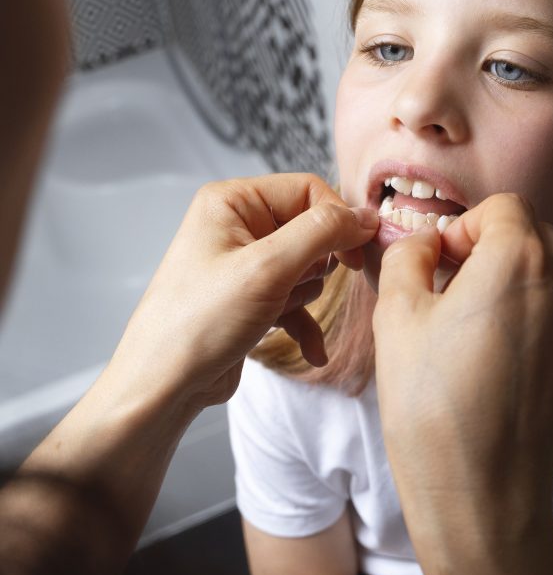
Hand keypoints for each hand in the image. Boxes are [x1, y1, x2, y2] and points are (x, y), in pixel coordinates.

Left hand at [107, 174, 376, 421]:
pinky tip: (311, 351)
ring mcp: (244, 264)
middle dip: (314, 265)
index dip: (338, 220)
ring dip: (304, 297)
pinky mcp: (251, 298)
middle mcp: (237, 225)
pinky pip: (295, 299)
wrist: (164, 384)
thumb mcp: (268, 268)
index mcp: (233, 201)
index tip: (357, 254)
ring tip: (274, 314)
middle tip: (291, 287)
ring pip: (307, 267)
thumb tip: (365, 216)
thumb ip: (321, 234)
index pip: (308, 189)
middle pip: (311, 228)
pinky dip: (304, 323)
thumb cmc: (199, 323)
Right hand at [373, 193, 552, 551]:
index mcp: (520, 260)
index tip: (438, 262)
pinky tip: (493, 360)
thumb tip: (426, 243)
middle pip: (531, 235)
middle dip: (488, 250)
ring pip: (548, 275)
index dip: (463, 226)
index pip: (503, 207)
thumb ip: (408, 257)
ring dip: (510, 283)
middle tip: (447, 290)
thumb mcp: (395, 315)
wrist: (480, 493)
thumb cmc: (431, 405)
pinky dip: (530, 318)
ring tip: (468, 329)